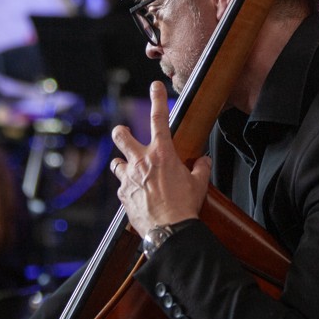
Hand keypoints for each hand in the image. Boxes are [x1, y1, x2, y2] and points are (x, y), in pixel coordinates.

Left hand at [109, 81, 210, 237]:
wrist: (170, 231)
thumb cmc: (185, 206)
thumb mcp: (199, 184)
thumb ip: (200, 168)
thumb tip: (203, 161)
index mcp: (162, 153)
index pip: (159, 118)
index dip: (158, 98)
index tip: (154, 86)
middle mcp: (142, 161)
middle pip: (121, 135)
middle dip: (122, 132)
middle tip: (125, 133)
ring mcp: (129, 178)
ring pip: (116, 162)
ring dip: (122, 164)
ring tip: (130, 171)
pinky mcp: (123, 195)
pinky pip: (122, 186)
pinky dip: (128, 188)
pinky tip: (138, 196)